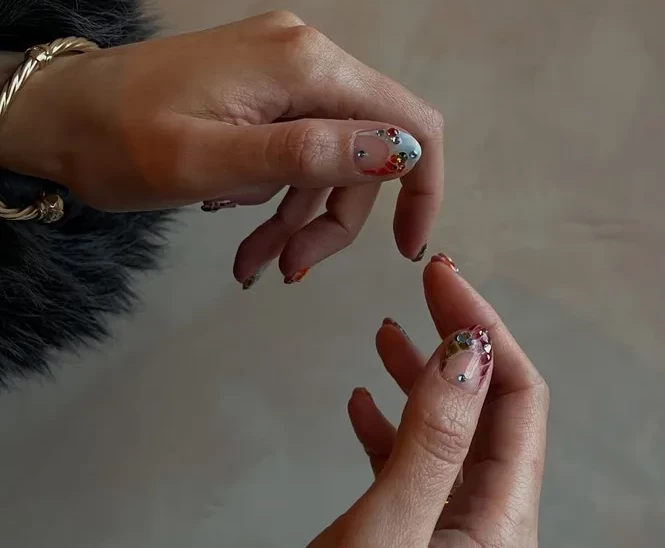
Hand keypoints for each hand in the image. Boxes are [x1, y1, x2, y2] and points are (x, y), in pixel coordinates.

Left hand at [0, 11, 443, 282]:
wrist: (56, 115)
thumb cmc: (120, 142)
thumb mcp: (214, 161)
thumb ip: (309, 154)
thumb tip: (400, 153)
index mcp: (304, 66)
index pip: (408, 122)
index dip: (421, 188)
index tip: (403, 247)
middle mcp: (305, 59)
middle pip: (363, 153)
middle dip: (331, 220)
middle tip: (288, 269)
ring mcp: (281, 74)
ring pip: (326, 161)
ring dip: (297, 219)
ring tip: (252, 262)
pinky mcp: (260, 94)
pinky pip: (294, 153)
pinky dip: (276, 200)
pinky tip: (242, 228)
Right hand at [309, 254, 548, 546]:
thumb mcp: (392, 528)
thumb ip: (432, 443)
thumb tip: (464, 352)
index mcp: (501, 516)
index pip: (518, 395)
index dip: (484, 327)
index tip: (444, 280)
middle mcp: (489, 518)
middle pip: (487, 406)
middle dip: (455, 337)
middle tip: (427, 286)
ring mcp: (453, 526)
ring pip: (447, 429)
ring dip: (419, 376)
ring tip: (388, 334)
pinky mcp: (415, 533)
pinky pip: (413, 464)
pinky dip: (391, 427)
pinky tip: (364, 403)